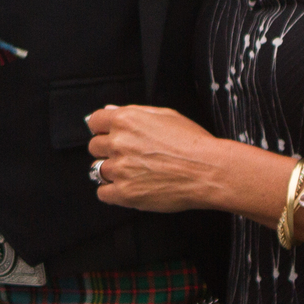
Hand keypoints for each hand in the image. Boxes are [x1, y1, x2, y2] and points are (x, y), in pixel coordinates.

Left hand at [84, 105, 224, 212]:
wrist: (208, 170)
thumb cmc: (193, 143)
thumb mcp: (165, 115)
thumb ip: (134, 112)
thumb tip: (110, 109)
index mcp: (126, 121)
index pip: (95, 121)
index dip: (102, 129)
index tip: (108, 135)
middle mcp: (118, 143)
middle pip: (94, 147)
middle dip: (107, 150)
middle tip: (127, 156)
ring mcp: (120, 170)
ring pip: (97, 170)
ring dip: (111, 172)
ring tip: (132, 173)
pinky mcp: (125, 193)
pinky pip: (103, 193)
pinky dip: (112, 192)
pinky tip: (128, 187)